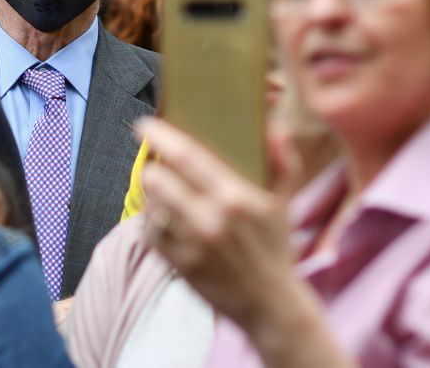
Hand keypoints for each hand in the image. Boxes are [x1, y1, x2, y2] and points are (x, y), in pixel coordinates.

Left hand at [138, 117, 297, 329]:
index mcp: (236, 197)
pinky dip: (151, 220)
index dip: (161, 137)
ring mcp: (193, 245)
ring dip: (151, 193)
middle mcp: (211, 219)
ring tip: (161, 189)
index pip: (188, 157)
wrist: (271, 304)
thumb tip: (274, 128)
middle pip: (159, 179)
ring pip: (152, 205)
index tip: (145, 126)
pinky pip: (151, 233)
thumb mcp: (284, 201)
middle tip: (154, 162)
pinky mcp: (181, 266)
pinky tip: (162, 216)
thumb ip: (282, 160)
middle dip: (151, 166)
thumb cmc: (275, 245)